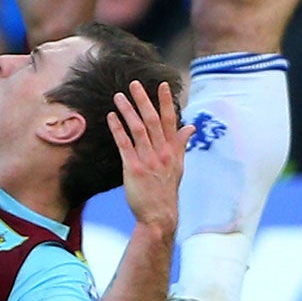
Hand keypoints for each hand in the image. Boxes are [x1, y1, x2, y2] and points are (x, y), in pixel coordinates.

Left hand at [112, 80, 189, 236]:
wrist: (159, 216)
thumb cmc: (167, 189)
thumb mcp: (179, 166)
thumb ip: (181, 144)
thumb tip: (190, 127)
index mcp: (172, 151)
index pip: (171, 122)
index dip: (166, 103)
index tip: (163, 85)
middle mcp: (162, 153)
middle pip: (153, 121)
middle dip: (144, 101)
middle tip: (134, 84)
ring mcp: (148, 161)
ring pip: (138, 129)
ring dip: (128, 111)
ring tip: (119, 96)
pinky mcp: (133, 169)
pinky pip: (124, 144)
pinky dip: (118, 129)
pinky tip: (111, 116)